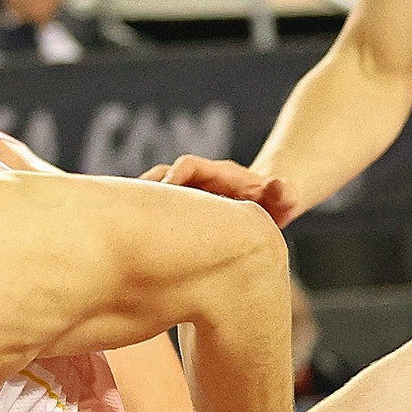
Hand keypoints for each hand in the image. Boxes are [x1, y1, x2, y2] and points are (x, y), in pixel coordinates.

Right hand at [142, 155, 303, 226]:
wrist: (267, 205)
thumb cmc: (275, 203)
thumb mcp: (284, 199)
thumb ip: (284, 193)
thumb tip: (281, 187)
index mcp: (215, 174)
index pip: (187, 166)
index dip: (174, 176)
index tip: (165, 191)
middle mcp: (195, 180)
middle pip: (161, 177)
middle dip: (145, 190)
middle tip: (132, 212)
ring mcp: (185, 195)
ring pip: (153, 195)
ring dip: (140, 207)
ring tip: (126, 228)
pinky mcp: (179, 212)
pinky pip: (156, 213)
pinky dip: (144, 223)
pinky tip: (135, 245)